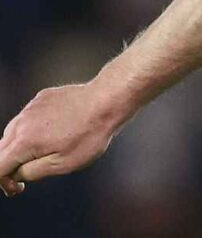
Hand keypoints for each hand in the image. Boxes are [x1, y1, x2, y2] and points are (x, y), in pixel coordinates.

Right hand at [0, 84, 121, 196]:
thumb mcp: (62, 164)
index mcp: (23, 142)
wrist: (106, 101)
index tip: (17, 188)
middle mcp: (21, 122)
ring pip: (13, 132)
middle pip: (1, 149)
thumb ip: (32, 172)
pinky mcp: (41, 98)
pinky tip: (52, 133)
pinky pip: (28, 117)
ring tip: (41, 154)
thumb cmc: (89, 134)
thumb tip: (15, 174)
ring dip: (19, 147)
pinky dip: (32, 129)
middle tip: (24, 178)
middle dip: (8, 165)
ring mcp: (31, 108)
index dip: (3, 181)